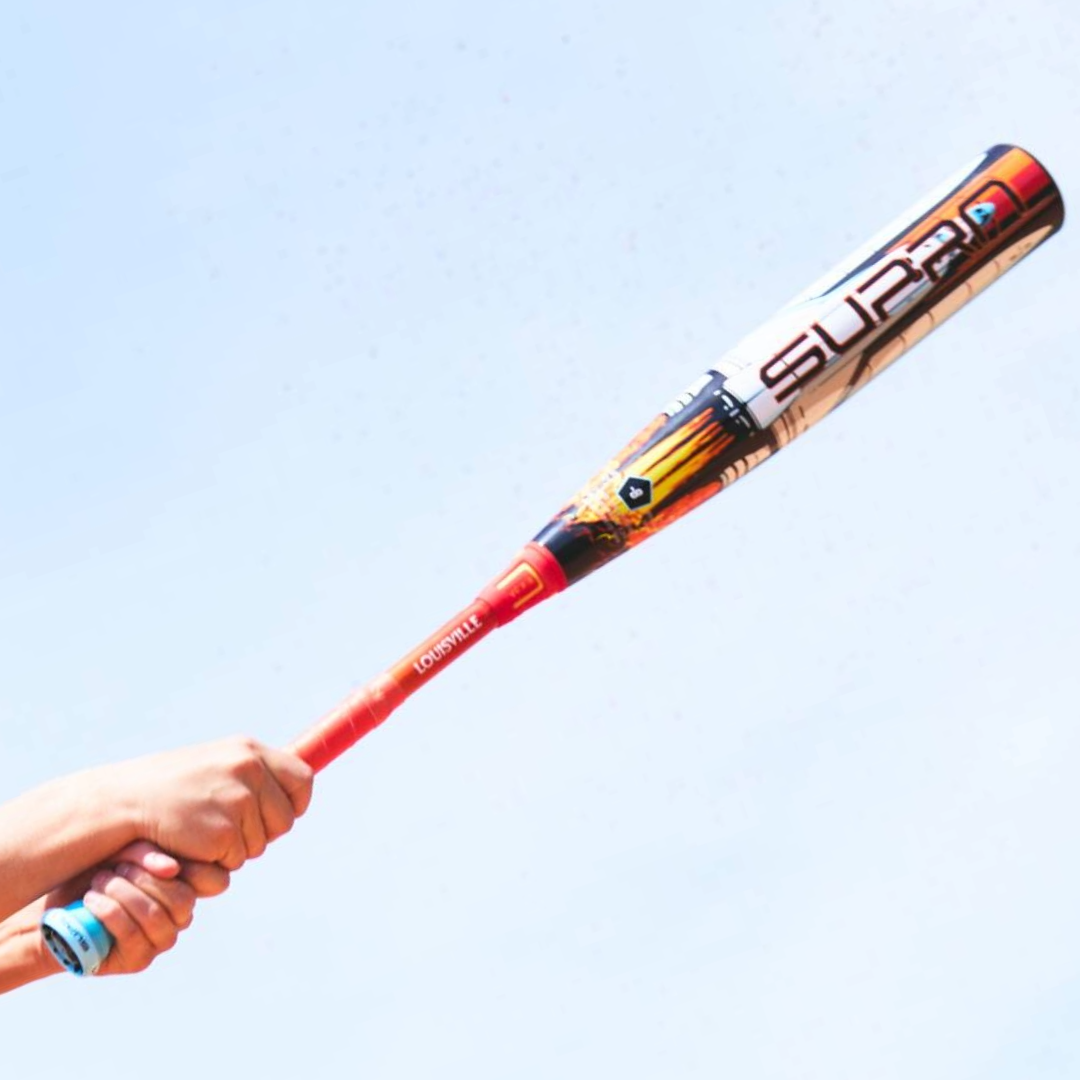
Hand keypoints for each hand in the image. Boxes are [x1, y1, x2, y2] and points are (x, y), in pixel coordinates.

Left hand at [43, 841, 229, 975]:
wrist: (58, 908)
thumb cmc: (96, 872)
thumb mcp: (123, 852)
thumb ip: (148, 854)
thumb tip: (171, 868)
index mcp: (186, 885)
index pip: (215, 881)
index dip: (197, 868)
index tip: (159, 855)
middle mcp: (180, 916)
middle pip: (183, 898)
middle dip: (146, 880)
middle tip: (116, 869)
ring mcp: (161, 940)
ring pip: (157, 917)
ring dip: (125, 895)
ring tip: (100, 882)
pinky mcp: (138, 960)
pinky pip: (133, 935)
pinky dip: (110, 913)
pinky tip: (91, 900)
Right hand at [110, 737, 313, 870]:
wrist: (125, 802)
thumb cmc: (172, 787)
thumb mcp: (218, 764)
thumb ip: (253, 773)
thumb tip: (303, 782)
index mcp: (250, 751)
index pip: (302, 778)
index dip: (295, 803)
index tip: (279, 814)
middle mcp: (249, 770)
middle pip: (285, 819)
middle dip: (262, 832)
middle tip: (227, 828)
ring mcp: (238, 801)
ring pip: (260, 844)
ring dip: (236, 847)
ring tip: (202, 829)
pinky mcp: (224, 833)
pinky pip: (236, 859)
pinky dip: (217, 860)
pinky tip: (192, 843)